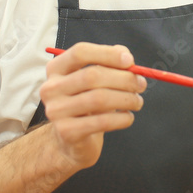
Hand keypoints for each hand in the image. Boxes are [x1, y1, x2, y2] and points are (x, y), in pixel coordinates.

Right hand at [41, 43, 146, 169]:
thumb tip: (127, 58)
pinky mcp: (67, 132)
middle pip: (92, 75)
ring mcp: (56, 111)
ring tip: (137, 102)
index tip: (130, 61)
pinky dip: (122, 118)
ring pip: (99, 99)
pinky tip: (128, 117)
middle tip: (141, 84)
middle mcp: (51, 88)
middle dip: (123, 78)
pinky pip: (102, 122)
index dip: (108, 54)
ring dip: (126, 99)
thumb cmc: (86, 102)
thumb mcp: (94, 79)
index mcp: (56, 68)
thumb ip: (109, 63)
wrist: (70, 140)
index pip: (80, 52)